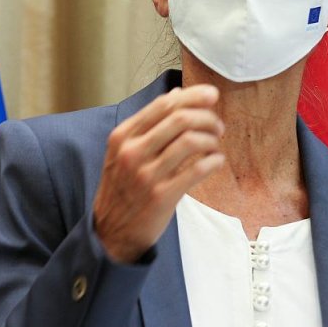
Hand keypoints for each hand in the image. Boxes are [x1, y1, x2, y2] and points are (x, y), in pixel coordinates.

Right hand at [93, 85, 224, 262]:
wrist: (110, 232)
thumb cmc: (122, 189)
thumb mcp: (123, 151)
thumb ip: (149, 123)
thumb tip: (177, 94)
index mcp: (123, 136)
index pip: (163, 104)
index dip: (193, 96)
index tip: (211, 95)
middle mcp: (132, 152)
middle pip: (179, 118)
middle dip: (206, 117)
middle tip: (217, 125)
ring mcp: (146, 175)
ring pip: (190, 141)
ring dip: (211, 139)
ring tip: (215, 144)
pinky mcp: (161, 196)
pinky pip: (196, 170)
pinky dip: (213, 161)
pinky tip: (216, 161)